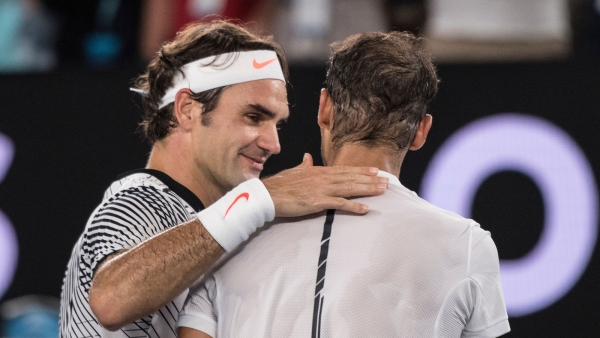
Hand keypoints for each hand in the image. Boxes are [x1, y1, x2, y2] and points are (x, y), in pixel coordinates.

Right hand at [262, 153, 387, 215]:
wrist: (268, 194)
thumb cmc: (278, 185)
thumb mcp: (293, 172)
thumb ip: (303, 165)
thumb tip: (307, 157)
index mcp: (318, 171)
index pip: (344, 169)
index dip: (361, 170)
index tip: (375, 170)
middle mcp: (323, 178)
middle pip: (351, 177)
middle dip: (370, 179)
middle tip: (386, 181)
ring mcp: (321, 189)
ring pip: (349, 188)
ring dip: (367, 189)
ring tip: (382, 190)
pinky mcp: (318, 202)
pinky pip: (339, 204)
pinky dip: (353, 206)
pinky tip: (365, 209)